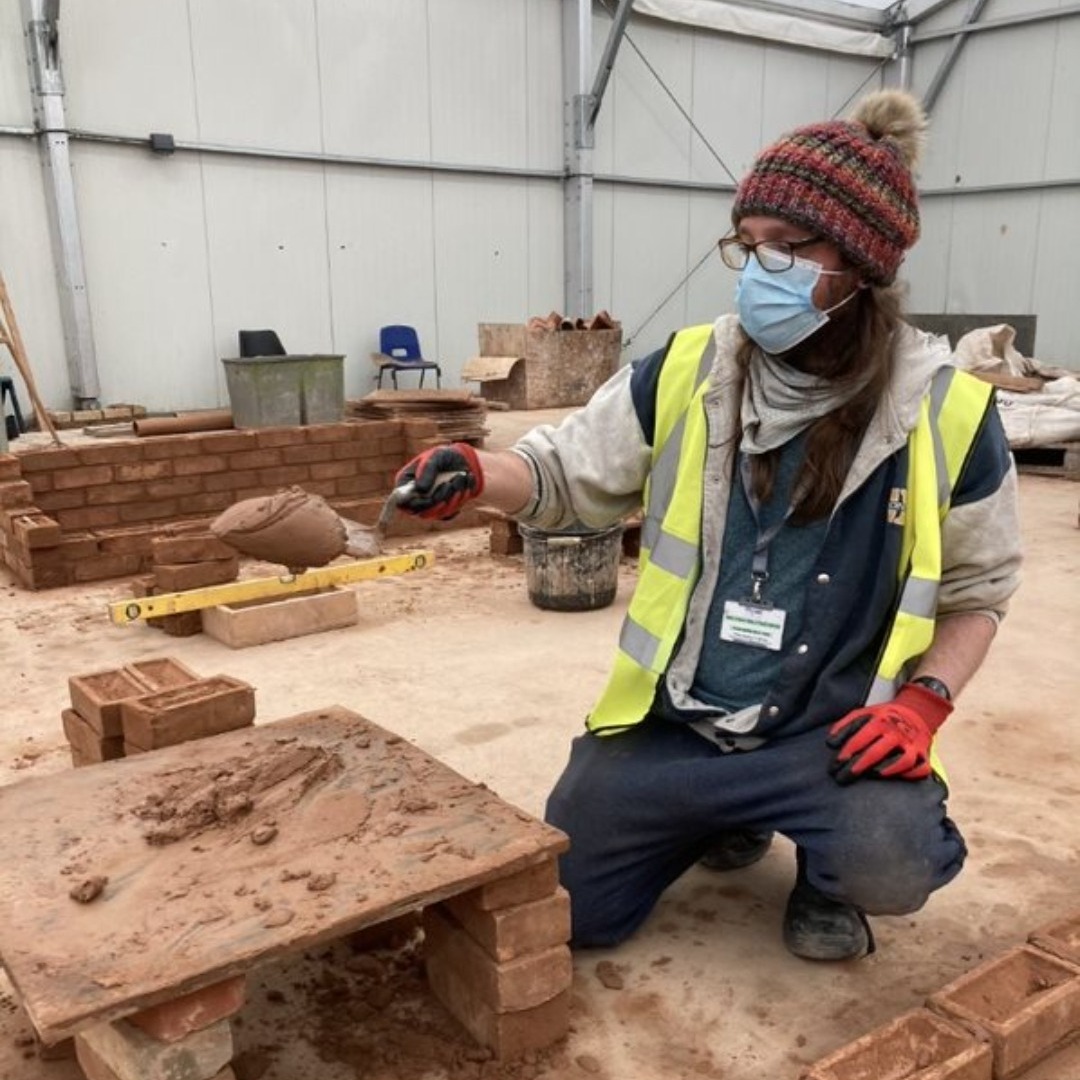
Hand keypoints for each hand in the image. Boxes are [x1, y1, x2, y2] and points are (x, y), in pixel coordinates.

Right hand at [395, 443, 484, 520]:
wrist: (463, 461)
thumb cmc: (445, 456)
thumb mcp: (436, 456)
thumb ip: (428, 470)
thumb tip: (421, 490)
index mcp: (406, 483)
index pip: (401, 502)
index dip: (415, 504)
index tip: (431, 498)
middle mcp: (415, 497)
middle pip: (421, 512)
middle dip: (438, 499)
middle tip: (449, 484)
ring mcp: (429, 505)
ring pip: (437, 513)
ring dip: (451, 498)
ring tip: (460, 478)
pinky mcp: (442, 510)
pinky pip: (449, 514)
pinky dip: (459, 501)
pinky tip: (465, 487)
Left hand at [826, 682, 952, 784]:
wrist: (915, 712)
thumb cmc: (884, 717)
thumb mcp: (863, 714)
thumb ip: (845, 725)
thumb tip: (830, 742)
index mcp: (880, 722)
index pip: (861, 738)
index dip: (847, 751)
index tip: (836, 763)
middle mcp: (897, 734)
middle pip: (878, 752)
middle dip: (858, 766)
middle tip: (843, 777)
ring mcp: (913, 745)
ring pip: (903, 761)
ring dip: (888, 769)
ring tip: (872, 775)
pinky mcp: (925, 756)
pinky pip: (922, 769)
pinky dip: (911, 774)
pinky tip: (897, 777)